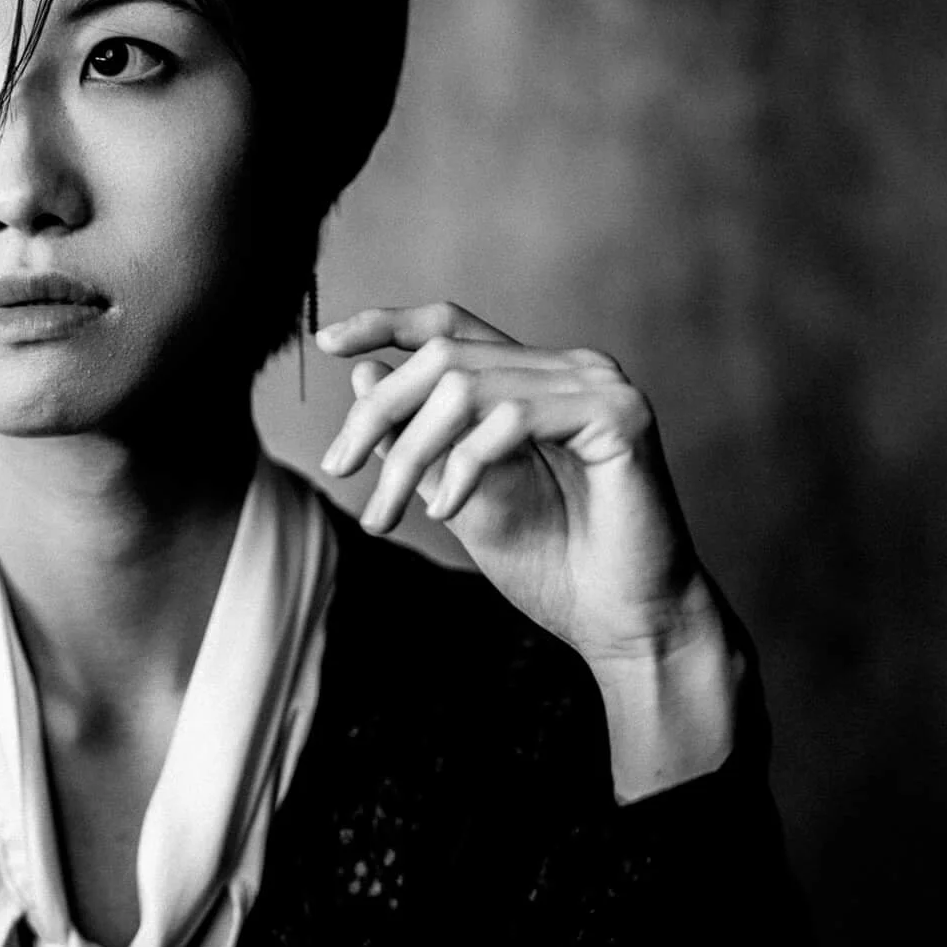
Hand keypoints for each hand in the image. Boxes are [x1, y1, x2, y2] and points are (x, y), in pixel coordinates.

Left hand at [316, 302, 742, 796]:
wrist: (622, 623)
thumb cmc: (553, 566)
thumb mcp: (456, 497)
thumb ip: (415, 442)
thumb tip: (362, 376)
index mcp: (535, 379)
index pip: (453, 326)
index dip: (386, 323)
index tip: (325, 344)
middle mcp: (570, 368)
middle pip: (445, 355)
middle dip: (378, 411)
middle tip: (338, 467)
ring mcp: (600, 385)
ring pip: (468, 387)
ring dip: (411, 453)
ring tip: (384, 513)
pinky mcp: (620, 416)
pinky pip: (513, 417)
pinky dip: (466, 464)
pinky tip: (448, 510)